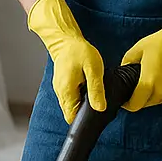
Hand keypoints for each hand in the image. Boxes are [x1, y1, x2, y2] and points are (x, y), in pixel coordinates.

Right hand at [27, 0, 105, 122]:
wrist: (66, 40)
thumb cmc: (79, 52)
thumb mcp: (93, 69)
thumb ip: (96, 89)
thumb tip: (100, 108)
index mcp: (67, 91)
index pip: (72, 117)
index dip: (84, 120)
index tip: (95, 115)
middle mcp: (61, 93)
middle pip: (72, 114)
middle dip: (84, 113)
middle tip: (98, 104)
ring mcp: (60, 90)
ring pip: (71, 106)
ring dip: (82, 105)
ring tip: (94, 96)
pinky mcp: (63, 86)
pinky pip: (71, 98)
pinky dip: (80, 98)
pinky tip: (88, 90)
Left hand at [122, 0, 161, 111]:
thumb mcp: (140, 48)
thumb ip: (127, 62)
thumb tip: (124, 70)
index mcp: (149, 82)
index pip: (135, 105)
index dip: (129, 104)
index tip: (127, 100)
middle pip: (148, 103)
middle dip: (143, 97)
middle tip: (142, 85)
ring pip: (161, 99)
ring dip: (157, 93)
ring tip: (158, 76)